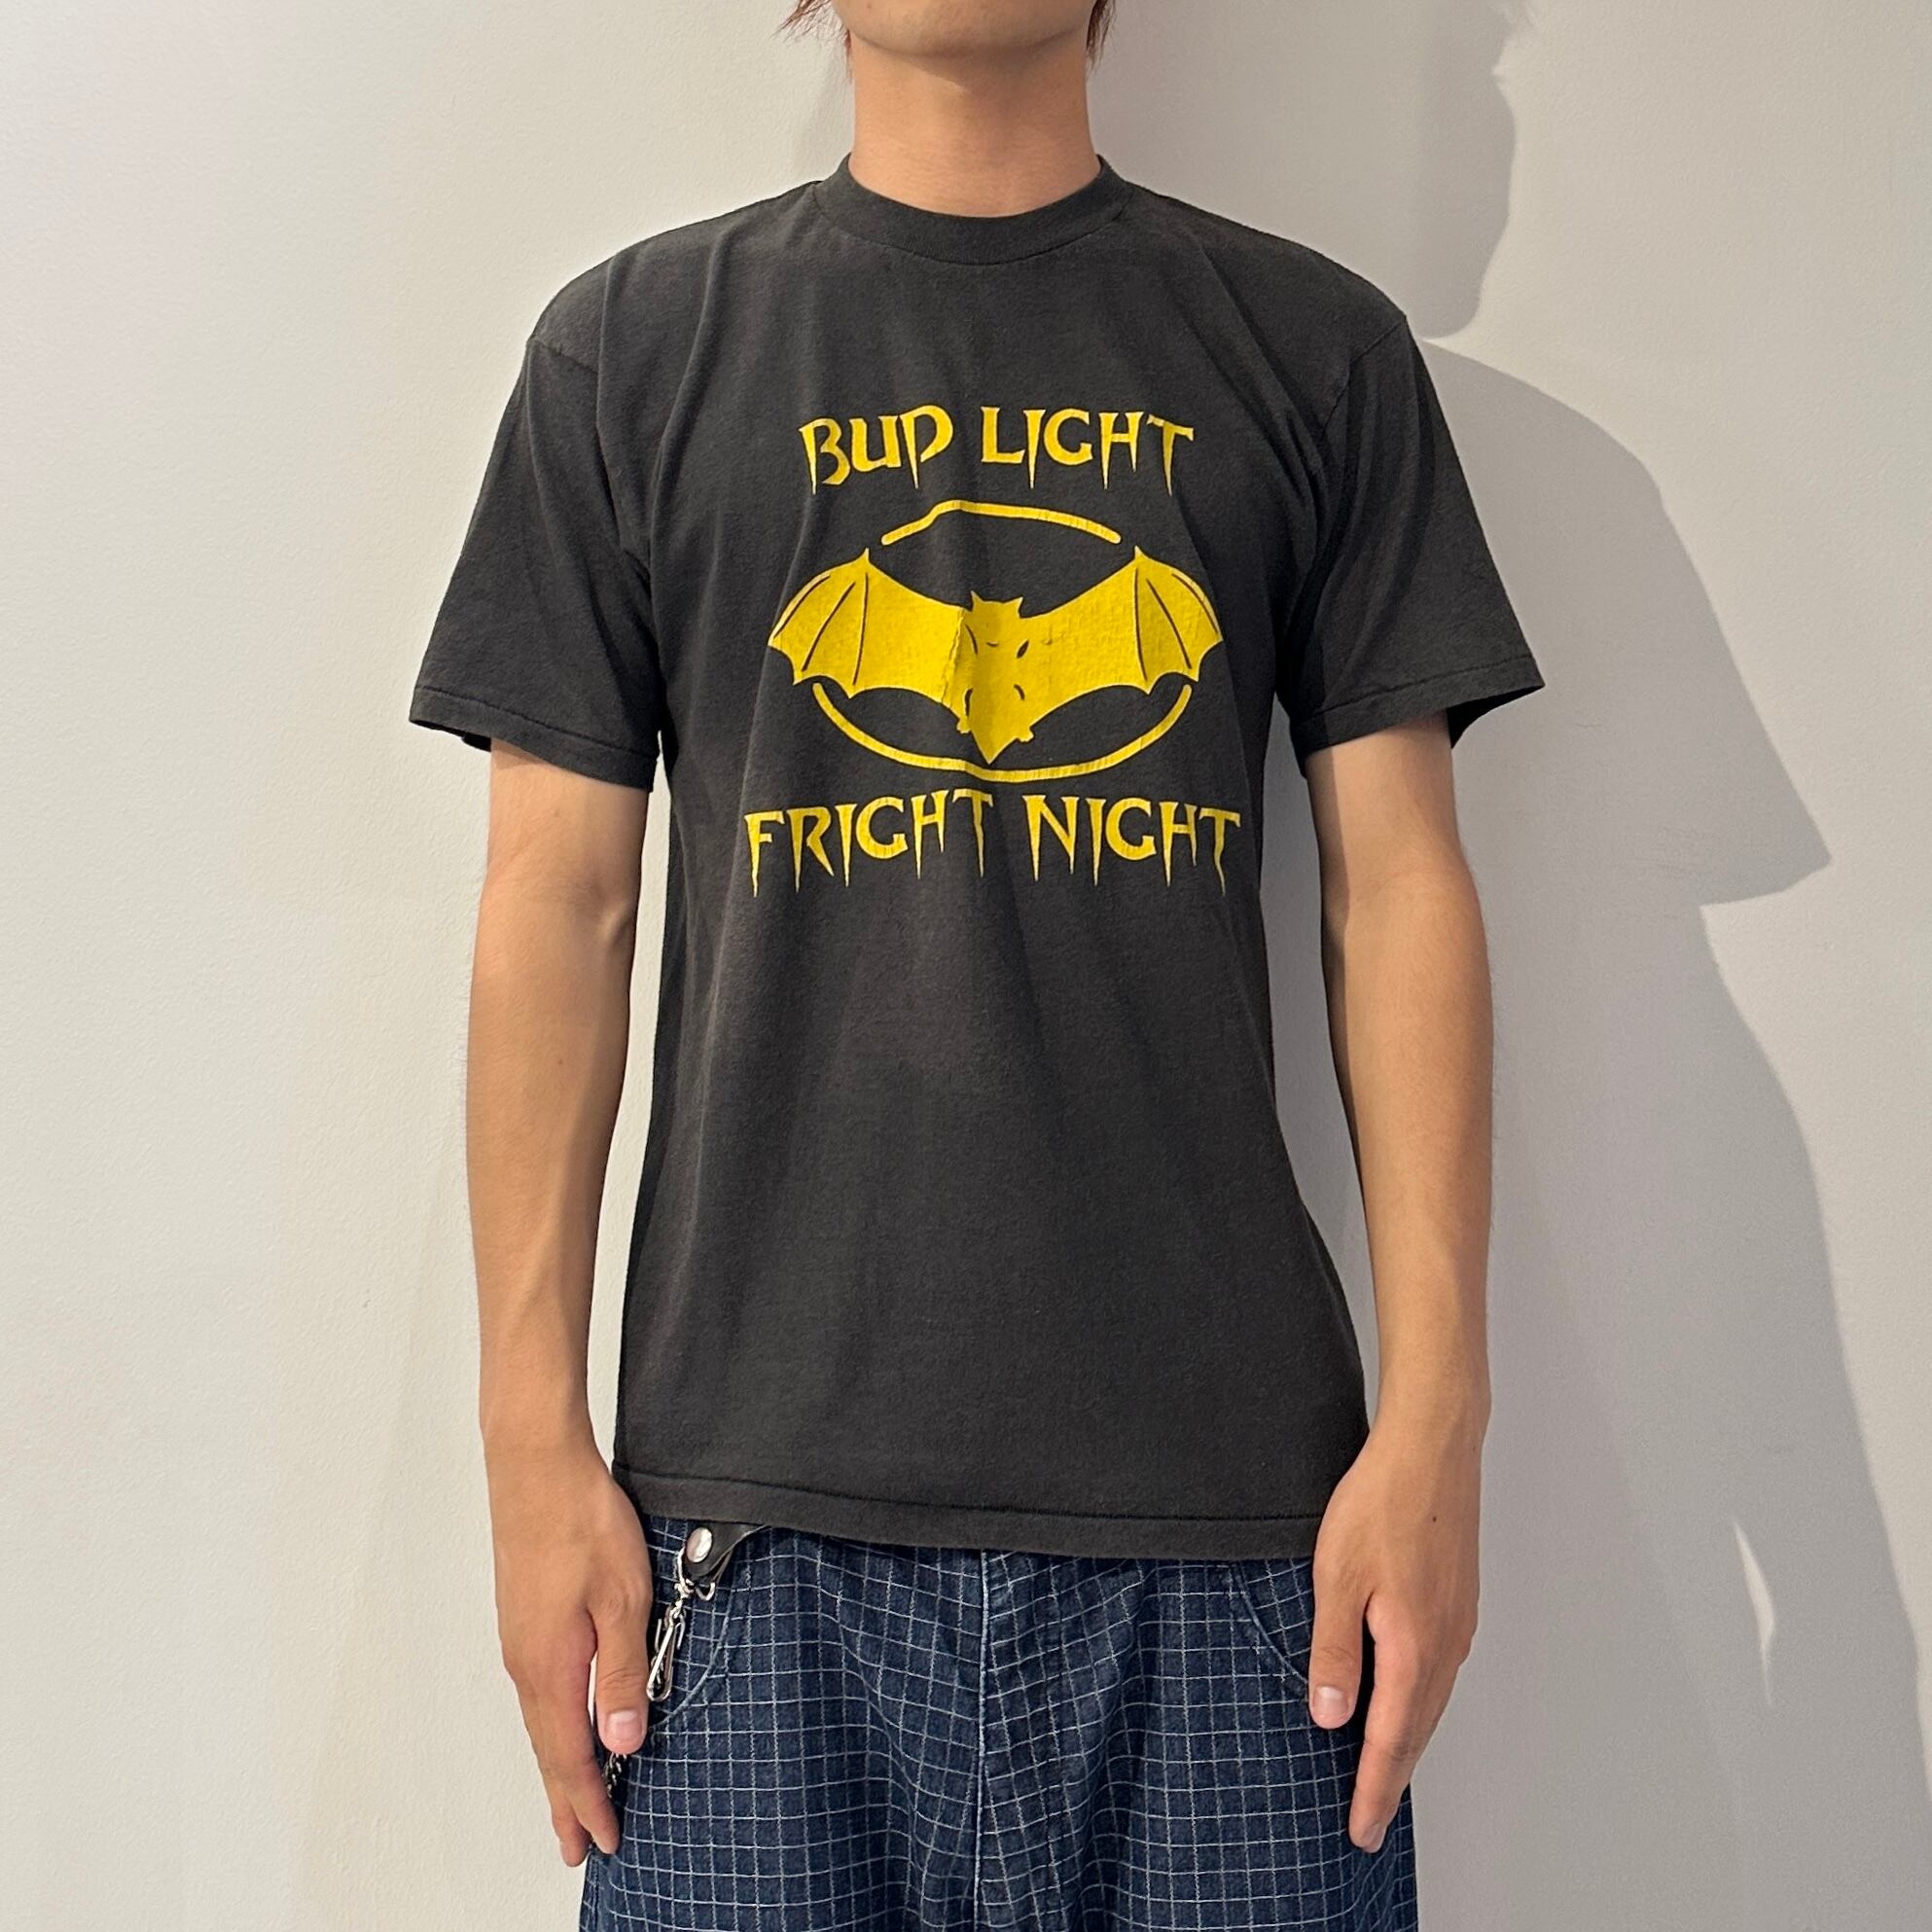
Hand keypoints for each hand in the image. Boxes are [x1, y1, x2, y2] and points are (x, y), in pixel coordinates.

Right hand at [486, 1435, 653, 1864]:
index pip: (571, 1756)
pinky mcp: (523, 1617)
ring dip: (557, 1764)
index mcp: (551, 1666)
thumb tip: (624, 1741)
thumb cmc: (579, 1520)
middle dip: (566, 1801)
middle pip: (547, 1749)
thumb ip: (624, 1671)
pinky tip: (563, 1722)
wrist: (535, 1464)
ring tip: (571, 1799)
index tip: (604, 1840)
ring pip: (540, 1720)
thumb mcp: (623, 1597)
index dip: (589, 1802)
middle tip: (577, 1847)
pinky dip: (551, 1724)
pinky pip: (537, 1690)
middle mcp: (526, 1662)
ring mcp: (520, 1639)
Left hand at [1307, 1409, 1482, 1851]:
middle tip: (1368, 1822)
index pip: (1389, 1739)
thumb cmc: (1383, 1502)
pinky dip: (1419, 1704)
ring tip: (1382, 1776)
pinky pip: (1437, 1673)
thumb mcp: (1336, 1575)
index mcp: (1414, 1647)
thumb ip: (1333, 1649)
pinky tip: (1402, 1701)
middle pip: (1417, 1731)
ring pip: (1430, 1702)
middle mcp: (1445, 1645)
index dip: (1372, 1789)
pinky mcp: (1457, 1601)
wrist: (1432, 1446)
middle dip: (1390, 1779)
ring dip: (1406, 1743)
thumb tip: (1329, 1718)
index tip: (1359, 1831)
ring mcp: (1457, 1623)